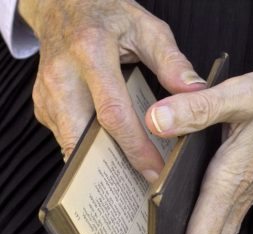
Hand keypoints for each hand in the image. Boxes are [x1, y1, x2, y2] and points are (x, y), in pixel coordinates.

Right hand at [19, 0, 205, 181]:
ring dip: (100, 164)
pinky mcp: (43, 105)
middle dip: (113, 166)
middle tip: (141, 184)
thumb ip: (172, 61)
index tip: (153, 171)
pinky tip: (111, 155)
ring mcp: (47, 93)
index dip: (135, 147)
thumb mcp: (146, 28)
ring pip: (72, 144)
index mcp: (90, 51)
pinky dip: (89, 152)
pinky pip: (67, 138)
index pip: (113, 112)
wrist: (63, 6)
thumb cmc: (107, 15)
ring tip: (129, 175)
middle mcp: (62, 75)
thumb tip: (195, 93)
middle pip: (84, 137)